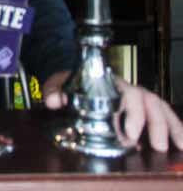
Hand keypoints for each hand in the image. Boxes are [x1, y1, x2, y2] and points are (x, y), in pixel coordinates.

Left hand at [43, 71, 182, 150]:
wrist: (77, 78)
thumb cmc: (72, 82)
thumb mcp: (60, 83)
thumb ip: (55, 90)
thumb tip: (54, 101)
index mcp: (111, 85)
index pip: (128, 95)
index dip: (132, 115)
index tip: (130, 135)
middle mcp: (129, 91)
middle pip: (149, 103)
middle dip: (155, 125)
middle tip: (156, 145)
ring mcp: (139, 99)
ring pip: (161, 108)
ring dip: (172, 127)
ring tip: (180, 145)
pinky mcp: (144, 110)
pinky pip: (164, 115)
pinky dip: (175, 128)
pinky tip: (181, 143)